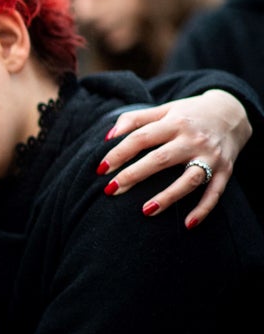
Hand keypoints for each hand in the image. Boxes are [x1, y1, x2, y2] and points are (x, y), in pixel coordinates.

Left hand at [97, 90, 251, 227]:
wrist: (234, 112)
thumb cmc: (189, 114)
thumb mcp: (164, 109)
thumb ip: (135, 119)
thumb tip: (108, 136)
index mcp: (175, 123)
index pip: (141, 137)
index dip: (119, 153)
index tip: (100, 169)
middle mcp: (193, 139)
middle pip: (160, 159)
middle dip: (133, 175)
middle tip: (110, 190)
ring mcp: (211, 156)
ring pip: (189, 179)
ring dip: (168, 197)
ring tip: (145, 211)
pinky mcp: (226, 170)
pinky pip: (215, 192)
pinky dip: (204, 209)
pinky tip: (188, 224)